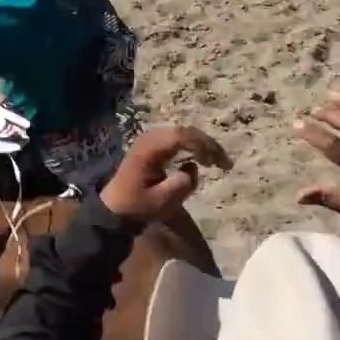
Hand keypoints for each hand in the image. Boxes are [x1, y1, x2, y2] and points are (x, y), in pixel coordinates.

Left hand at [101, 126, 231, 223]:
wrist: (114, 209)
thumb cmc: (136, 206)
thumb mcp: (161, 201)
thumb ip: (181, 184)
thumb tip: (192, 167)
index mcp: (149, 149)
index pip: (182, 136)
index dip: (204, 146)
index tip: (218, 163)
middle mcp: (149, 139)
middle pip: (184, 131)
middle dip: (207, 145)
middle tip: (225, 163)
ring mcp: (149, 140)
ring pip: (182, 133)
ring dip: (201, 145)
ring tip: (216, 162)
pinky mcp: (151, 146)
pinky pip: (176, 139)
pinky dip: (191, 146)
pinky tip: (201, 159)